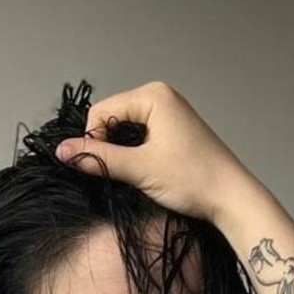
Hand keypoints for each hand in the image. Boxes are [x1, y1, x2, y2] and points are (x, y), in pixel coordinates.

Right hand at [54, 80, 250, 225]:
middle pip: (113, 118)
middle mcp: (161, 96)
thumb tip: (61, 152)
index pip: (102, 111)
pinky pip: (141, 137)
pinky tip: (145, 173)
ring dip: (121, 153)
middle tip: (118, 175)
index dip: (93, 140)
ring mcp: (170, 113)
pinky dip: (135, 154)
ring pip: (126, 130)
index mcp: (153, 95)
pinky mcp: (175, 131)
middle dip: (108, 146)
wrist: (232, 198)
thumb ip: (98, 159)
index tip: (98, 168)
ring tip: (135, 175)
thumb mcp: (140, 169)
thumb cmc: (192, 179)